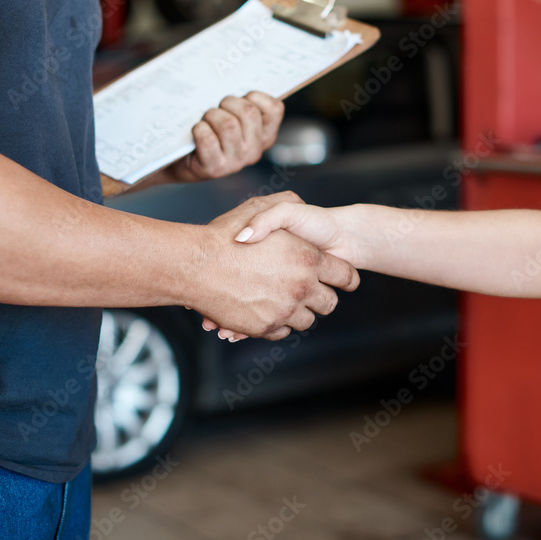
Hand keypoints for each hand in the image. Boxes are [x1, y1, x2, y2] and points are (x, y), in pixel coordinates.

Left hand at [168, 91, 284, 182]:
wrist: (181, 157)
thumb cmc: (209, 128)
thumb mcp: (231, 115)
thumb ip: (242, 101)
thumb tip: (234, 70)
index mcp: (265, 135)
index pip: (275, 108)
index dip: (255, 96)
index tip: (241, 97)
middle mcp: (255, 151)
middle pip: (249, 112)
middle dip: (228, 102)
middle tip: (216, 107)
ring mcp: (236, 162)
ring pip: (228, 125)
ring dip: (211, 115)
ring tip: (205, 119)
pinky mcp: (215, 169)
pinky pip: (208, 139)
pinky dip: (199, 129)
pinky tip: (197, 131)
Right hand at [190, 192, 359, 340]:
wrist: (194, 264)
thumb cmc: (224, 234)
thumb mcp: (261, 207)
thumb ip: (285, 208)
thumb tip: (301, 218)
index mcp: (308, 257)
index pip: (346, 275)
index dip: (346, 277)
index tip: (343, 280)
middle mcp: (301, 286)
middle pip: (329, 304)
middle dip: (321, 298)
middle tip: (309, 290)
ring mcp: (284, 309)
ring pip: (306, 321)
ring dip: (299, 312)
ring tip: (283, 299)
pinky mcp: (265, 327)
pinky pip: (282, 331)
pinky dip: (277, 323)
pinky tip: (264, 308)